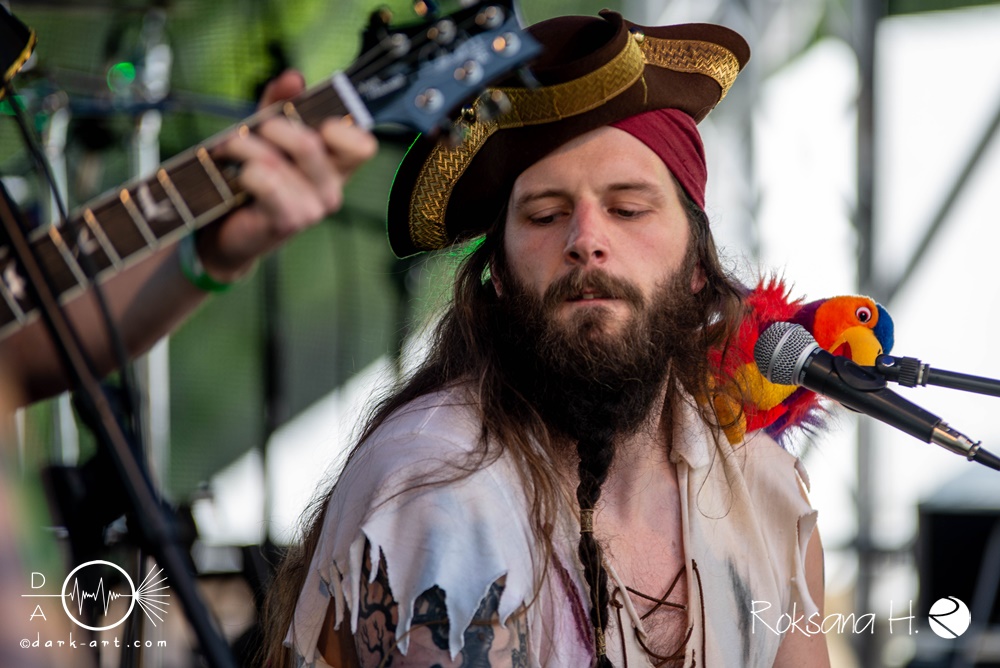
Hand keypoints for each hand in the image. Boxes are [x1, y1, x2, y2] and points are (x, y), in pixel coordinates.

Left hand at [198, 70, 377, 281]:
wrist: (227, 229)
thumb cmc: (253, 178)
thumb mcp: (267, 133)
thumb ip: (281, 103)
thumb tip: (295, 77)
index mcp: (336, 166)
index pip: (363, 145)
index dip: (340, 128)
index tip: (312, 123)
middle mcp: (332, 189)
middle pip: (309, 144)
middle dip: (270, 128)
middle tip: (251, 130)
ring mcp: (314, 209)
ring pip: (276, 161)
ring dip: (244, 148)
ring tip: (230, 151)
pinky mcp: (289, 222)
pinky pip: (264, 181)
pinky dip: (243, 172)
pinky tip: (237, 178)